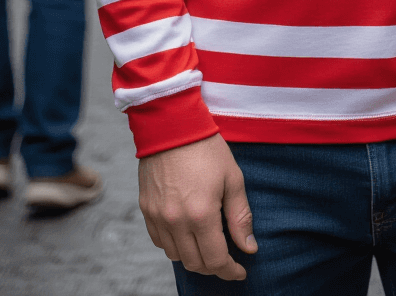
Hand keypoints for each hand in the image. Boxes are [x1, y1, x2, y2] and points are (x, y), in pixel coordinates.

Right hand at [139, 133, 256, 280]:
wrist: (171, 124)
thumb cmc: (206, 148)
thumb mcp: (232, 178)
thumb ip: (240, 217)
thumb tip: (249, 248)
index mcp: (201, 214)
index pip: (216, 260)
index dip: (230, 270)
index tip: (240, 271)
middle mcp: (176, 221)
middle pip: (195, 263)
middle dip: (214, 266)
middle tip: (227, 259)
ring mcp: (157, 216)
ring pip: (176, 256)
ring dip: (194, 257)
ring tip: (208, 246)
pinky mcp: (146, 209)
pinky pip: (159, 241)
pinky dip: (174, 245)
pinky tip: (187, 234)